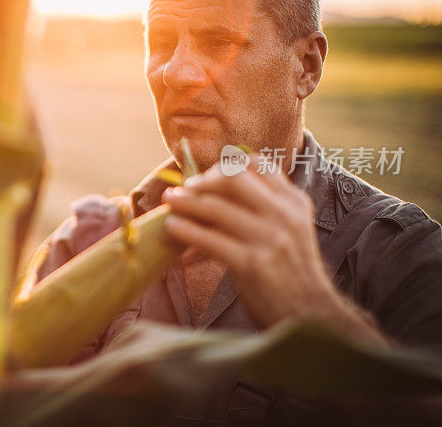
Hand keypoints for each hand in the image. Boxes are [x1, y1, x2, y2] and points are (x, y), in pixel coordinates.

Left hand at [162, 157, 386, 343]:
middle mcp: (284, 216)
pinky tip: (172, 228)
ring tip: (170, 202)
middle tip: (185, 189)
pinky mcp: (251, 264)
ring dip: (186, 202)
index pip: (258, 165)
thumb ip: (265, 207)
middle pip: (234, 179)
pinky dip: (186, 230)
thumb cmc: (290, 273)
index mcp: (294, 203)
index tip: (207, 176)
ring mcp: (269, 239)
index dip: (227, 166)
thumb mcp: (290, 231)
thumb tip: (216, 189)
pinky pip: (209, 239)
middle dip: (204, 181)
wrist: (310, 315)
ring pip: (217, 207)